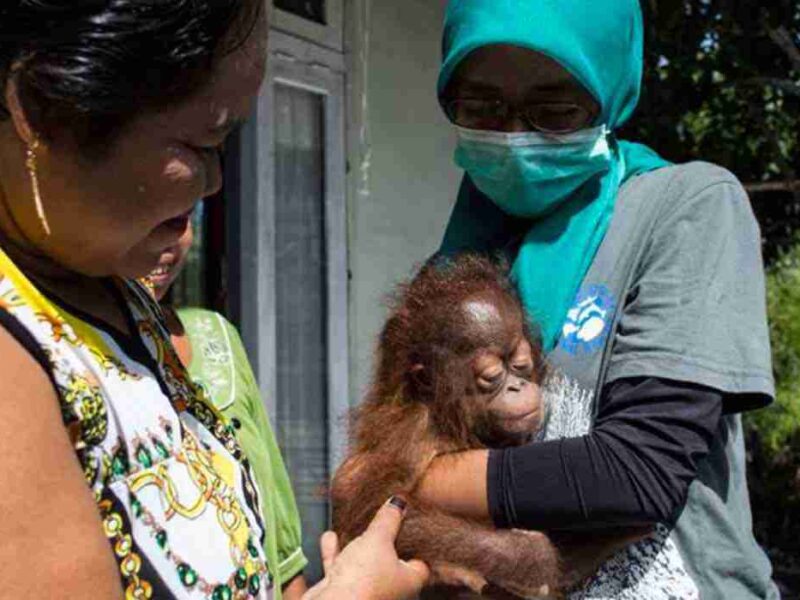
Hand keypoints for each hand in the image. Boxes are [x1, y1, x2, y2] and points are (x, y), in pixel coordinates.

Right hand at [304, 497, 429, 599]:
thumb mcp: (379, 538)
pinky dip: (335, 554)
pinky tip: (330, 537)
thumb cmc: (365, 577)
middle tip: (381, 521)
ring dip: (356, 546)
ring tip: (353, 527)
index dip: (415, 545)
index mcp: (409, 581)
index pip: (420, 563)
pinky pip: (341, 570)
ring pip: (364, 566)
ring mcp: (367, 593)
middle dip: (382, 543)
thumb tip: (399, 502)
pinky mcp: (344, 593)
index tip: (408, 525)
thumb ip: (389, 520)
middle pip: (390, 562)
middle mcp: (391, 591)